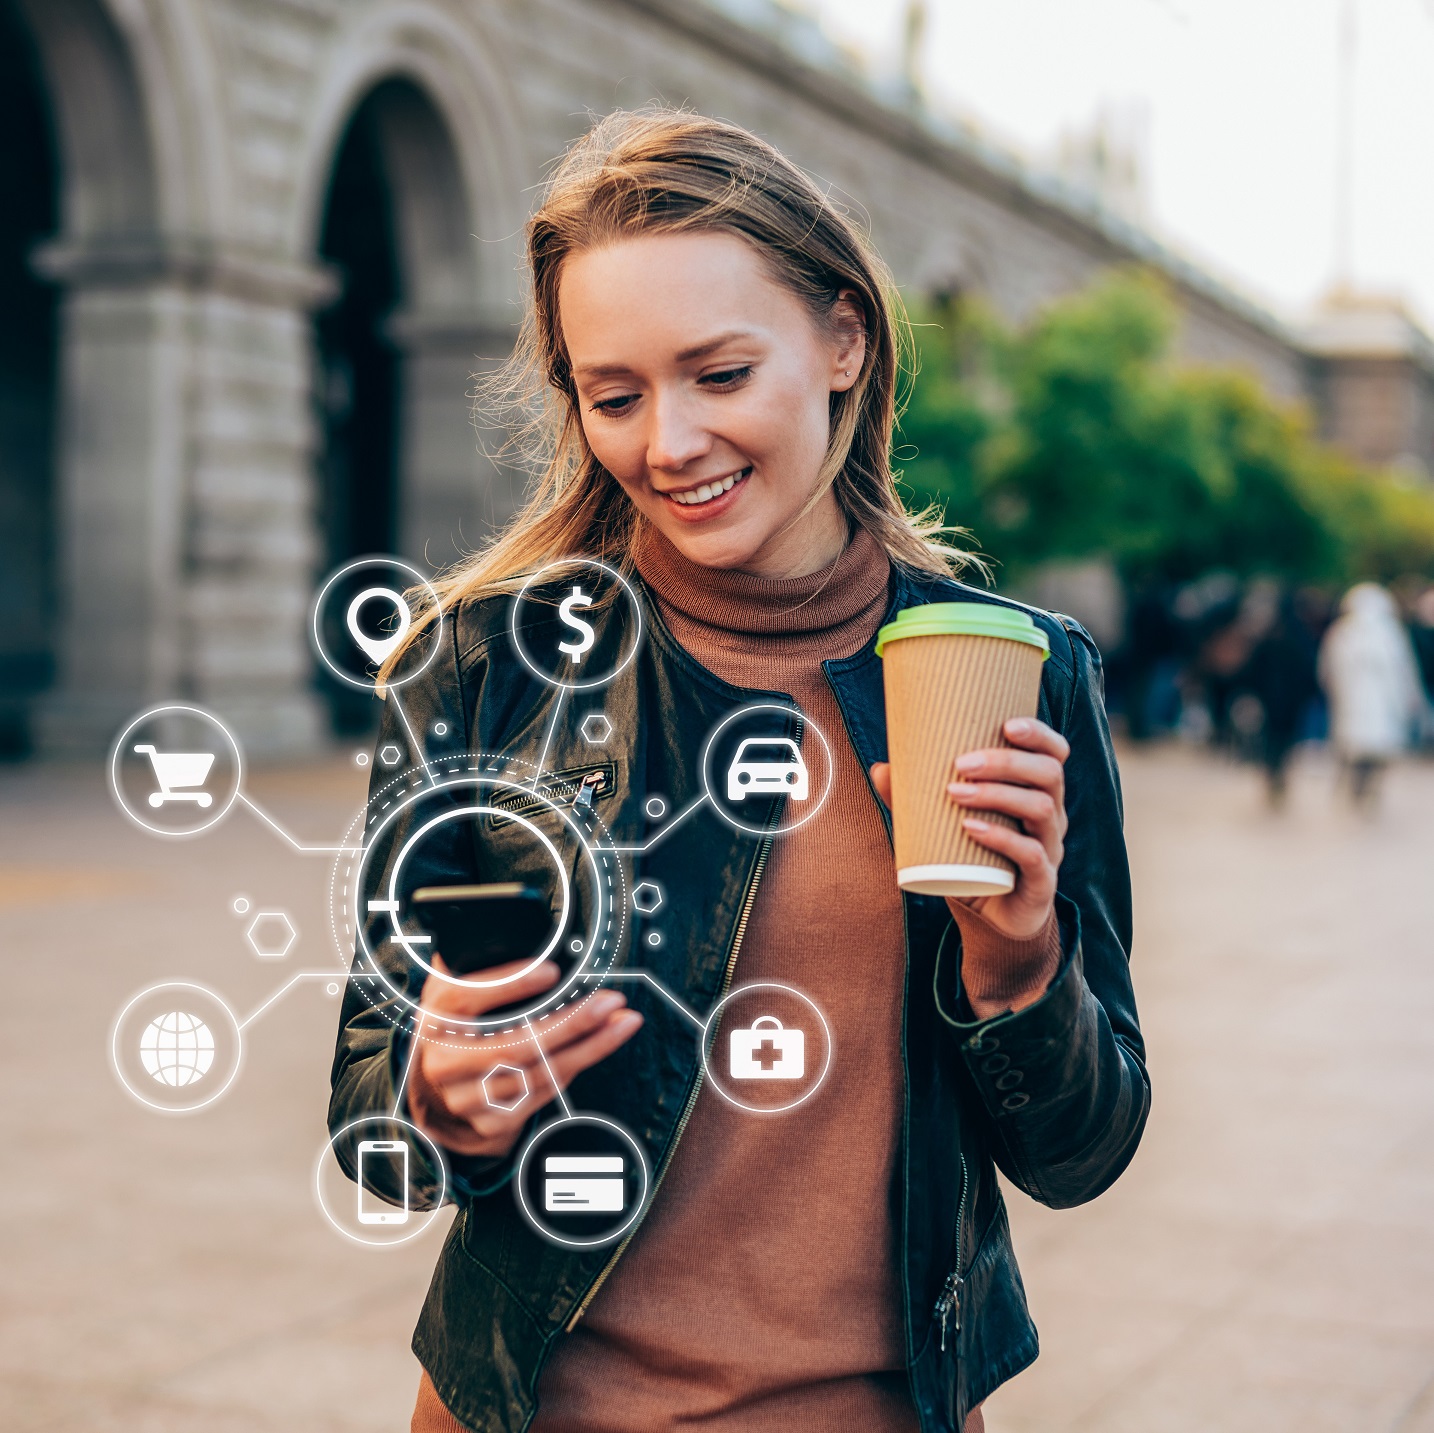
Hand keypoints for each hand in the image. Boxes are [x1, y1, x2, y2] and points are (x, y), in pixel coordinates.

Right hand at [407, 957, 642, 1158]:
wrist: (439, 1084)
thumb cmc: (461, 1020)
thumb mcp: (457, 986)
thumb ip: (476, 959)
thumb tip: (510, 926)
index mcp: (435, 1017)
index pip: (466, 997)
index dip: (510, 984)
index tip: (552, 971)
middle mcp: (444, 1061)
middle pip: (514, 1044)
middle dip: (571, 1022)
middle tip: (611, 1001)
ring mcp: (467, 1097)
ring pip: (538, 1073)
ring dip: (589, 1046)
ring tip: (622, 1020)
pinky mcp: (491, 1120)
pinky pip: (544, 1093)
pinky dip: (578, 1066)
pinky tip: (601, 1044)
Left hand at [870, 716, 1069, 938]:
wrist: (991, 918)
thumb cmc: (972, 859)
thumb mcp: (945, 826)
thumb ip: (915, 799)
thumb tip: (881, 769)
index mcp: (1036, 792)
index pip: (1054, 753)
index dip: (1039, 734)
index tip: (1007, 724)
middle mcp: (1051, 816)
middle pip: (1048, 774)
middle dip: (1006, 762)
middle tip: (961, 763)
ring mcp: (1050, 849)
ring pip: (1042, 809)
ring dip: (997, 795)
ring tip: (955, 793)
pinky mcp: (1042, 882)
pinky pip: (1033, 854)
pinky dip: (1002, 838)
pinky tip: (972, 828)